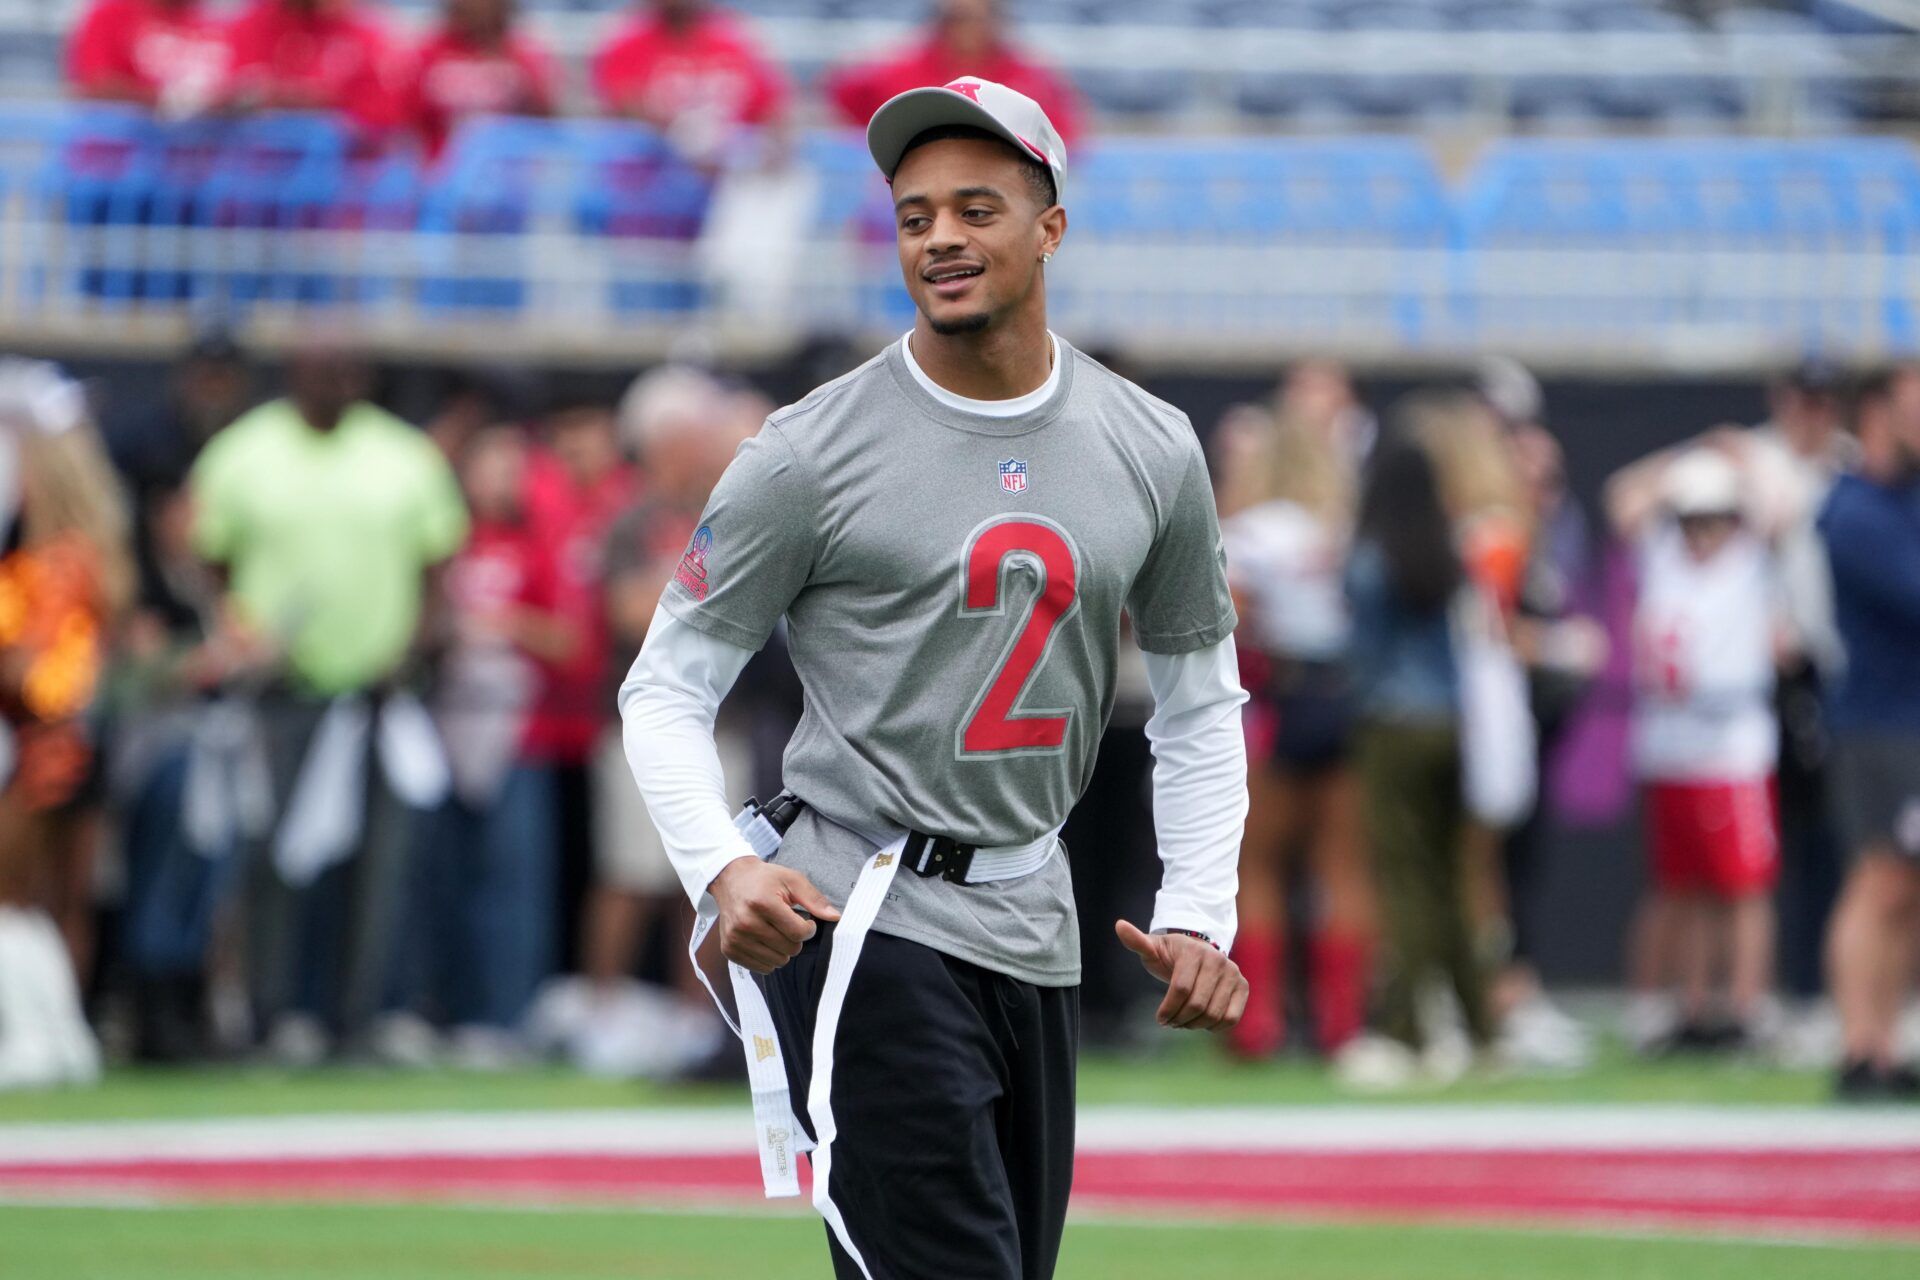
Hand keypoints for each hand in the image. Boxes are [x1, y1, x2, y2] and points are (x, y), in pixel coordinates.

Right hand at [709, 858, 840, 973]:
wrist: (730, 880)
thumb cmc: (765, 879)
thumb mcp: (792, 880)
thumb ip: (814, 899)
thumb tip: (835, 917)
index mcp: (762, 903)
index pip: (797, 933)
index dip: (809, 929)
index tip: (806, 921)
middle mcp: (745, 923)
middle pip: (789, 949)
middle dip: (796, 939)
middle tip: (788, 924)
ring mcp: (735, 938)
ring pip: (777, 962)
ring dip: (783, 950)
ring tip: (776, 931)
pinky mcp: (729, 950)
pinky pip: (761, 968)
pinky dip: (769, 958)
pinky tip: (765, 940)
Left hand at [1115, 920, 1248, 1031]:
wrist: (1199, 952)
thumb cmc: (1171, 955)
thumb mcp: (1153, 948)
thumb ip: (1137, 941)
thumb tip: (1119, 925)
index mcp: (1194, 952)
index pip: (1181, 988)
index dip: (1168, 1009)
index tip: (1159, 1018)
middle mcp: (1218, 961)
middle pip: (1198, 1004)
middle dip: (1179, 1019)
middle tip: (1170, 1023)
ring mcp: (1233, 974)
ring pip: (1214, 1014)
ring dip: (1195, 1025)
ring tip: (1183, 1022)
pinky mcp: (1242, 987)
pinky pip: (1231, 1018)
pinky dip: (1214, 1026)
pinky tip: (1201, 1022)